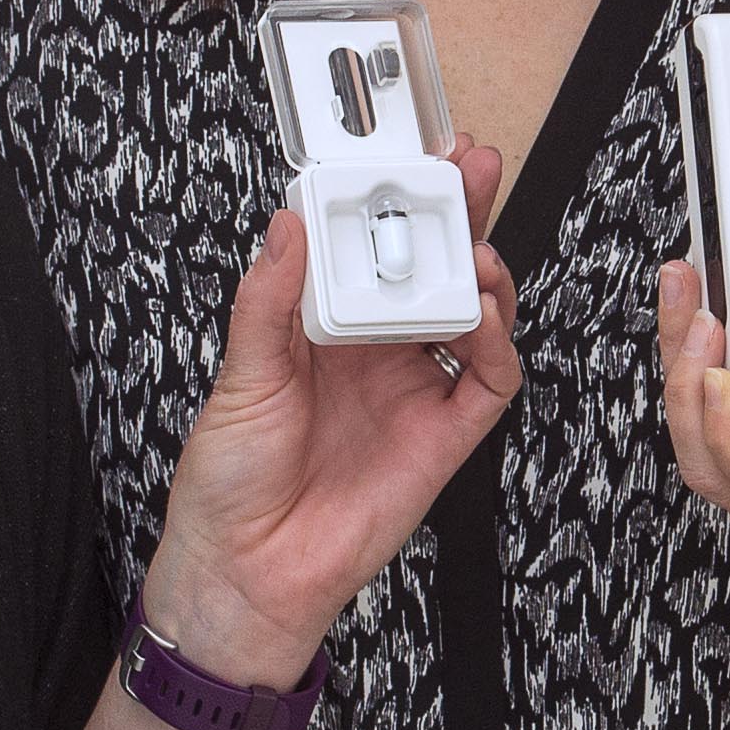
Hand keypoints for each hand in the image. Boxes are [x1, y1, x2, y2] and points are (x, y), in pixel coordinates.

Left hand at [140, 139, 520, 685]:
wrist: (248, 573)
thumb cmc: (230, 483)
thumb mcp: (239, 377)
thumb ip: (269, 301)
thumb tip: (287, 226)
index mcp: (322, 327)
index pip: (368, 246)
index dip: (394, 200)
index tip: (406, 156)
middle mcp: (375, 351)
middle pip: (431, 266)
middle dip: (457, 211)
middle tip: (470, 165)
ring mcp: (414, 389)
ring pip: (470, 314)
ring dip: (483, 270)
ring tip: (476, 244)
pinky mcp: (444, 435)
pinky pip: (489, 381)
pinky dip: (498, 342)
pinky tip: (486, 314)